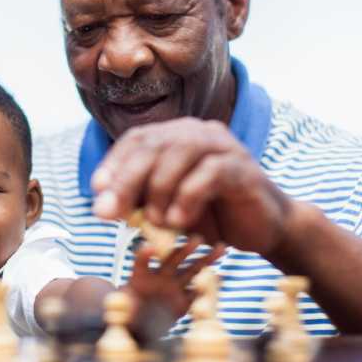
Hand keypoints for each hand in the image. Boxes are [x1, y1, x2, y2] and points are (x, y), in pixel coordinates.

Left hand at [91, 117, 293, 255]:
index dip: (114, 162)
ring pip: (180, 153)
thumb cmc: (213, 217)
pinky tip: (178, 221)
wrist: (265, 228)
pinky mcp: (243, 167)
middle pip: (154, 144)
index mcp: (179, 136)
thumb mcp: (168, 209)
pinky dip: (188, 197)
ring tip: (155, 223)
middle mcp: (200, 133)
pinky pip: (209, 173)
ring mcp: (223, 147)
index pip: (138, 139)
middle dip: (127, 179)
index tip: (96, 191)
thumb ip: (141, 202)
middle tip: (110, 212)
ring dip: (159, 190)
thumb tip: (103, 205)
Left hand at [124, 237, 224, 340]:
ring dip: (206, 259)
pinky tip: (222, 275)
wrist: (139, 328)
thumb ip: (120, 302)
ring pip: (192, 271)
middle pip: (174, 259)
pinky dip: (210, 285)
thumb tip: (115, 299)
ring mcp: (174, 288)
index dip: (145, 254)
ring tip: (221, 247)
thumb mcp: (120, 307)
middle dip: (185, 249)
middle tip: (197, 239)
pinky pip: (198, 293)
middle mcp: (160, 277)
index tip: (151, 247)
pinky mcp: (184, 302)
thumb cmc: (126, 314)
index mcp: (142, 275)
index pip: (142, 261)